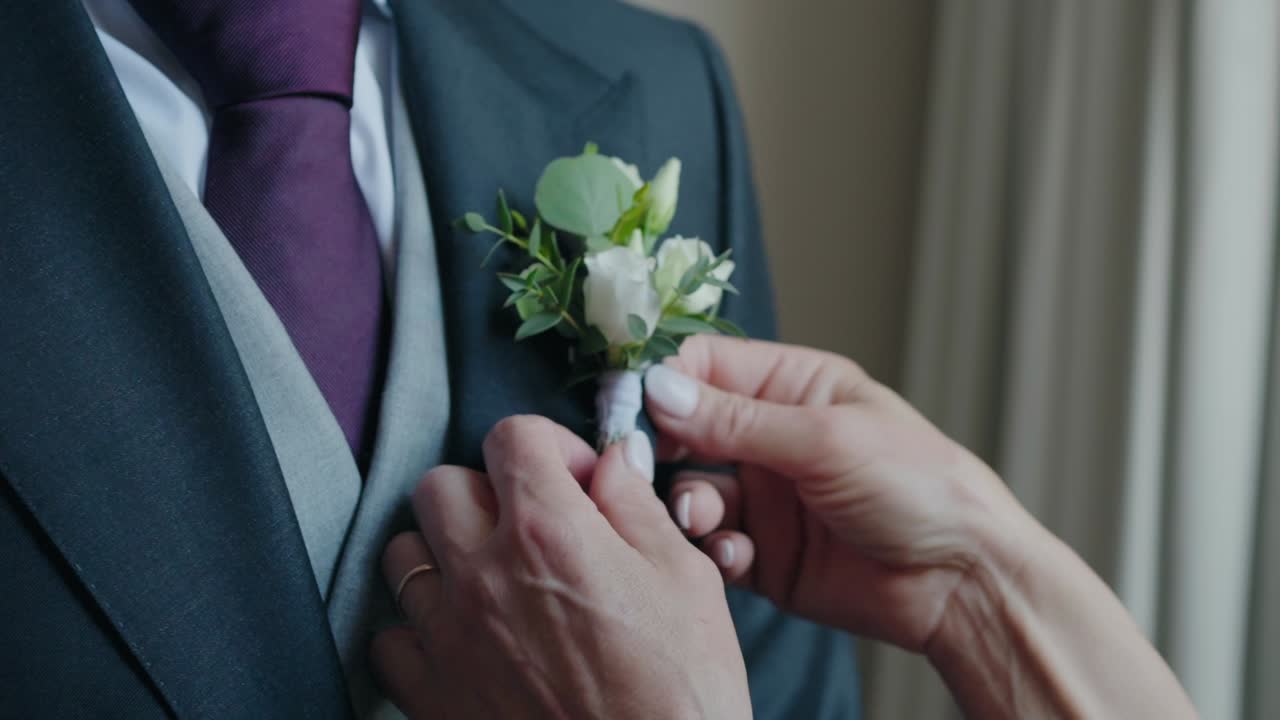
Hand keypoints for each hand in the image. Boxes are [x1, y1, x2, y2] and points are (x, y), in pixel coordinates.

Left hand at [372, 416, 750, 719]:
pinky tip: (467, 641)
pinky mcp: (429, 695)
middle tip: (530, 525)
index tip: (573, 479)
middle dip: (488, 491)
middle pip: (441, 485)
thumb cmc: (681, 693)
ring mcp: (447, 638)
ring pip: (403, 554)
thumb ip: (636, 506)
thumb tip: (613, 461)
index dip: (548, 447)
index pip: (512, 437)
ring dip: (445, 554)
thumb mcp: (686, 579)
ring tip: (493, 581)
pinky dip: (422, 632)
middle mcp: (483, 575)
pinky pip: (390, 637)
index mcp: (549, 534)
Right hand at [644, 335, 1026, 651]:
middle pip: (685, 428)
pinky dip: (712, 549)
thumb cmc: (917, 485)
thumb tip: (658, 388)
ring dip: (687, 503)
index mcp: (791, 387)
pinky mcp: (763, 553)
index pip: (704, 366)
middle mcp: (770, 437)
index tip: (626, 404)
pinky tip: (735, 555)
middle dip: (660, 447)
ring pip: (691, 489)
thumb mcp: (825, 439)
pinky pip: (712, 544)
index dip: (662, 381)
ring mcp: (765, 496)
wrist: (960, 580)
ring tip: (703, 518)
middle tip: (641, 464)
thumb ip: (737, 419)